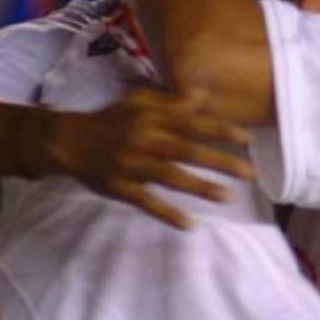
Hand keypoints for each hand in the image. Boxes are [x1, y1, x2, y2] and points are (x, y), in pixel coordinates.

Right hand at [39, 87, 253, 229]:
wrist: (69, 141)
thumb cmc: (111, 119)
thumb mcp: (139, 101)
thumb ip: (171, 100)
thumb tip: (204, 95)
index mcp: (152, 118)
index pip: (193, 123)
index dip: (221, 131)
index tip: (247, 140)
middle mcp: (145, 140)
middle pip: (188, 151)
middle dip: (221, 162)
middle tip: (250, 173)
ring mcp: (132, 165)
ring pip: (172, 177)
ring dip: (201, 188)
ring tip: (229, 197)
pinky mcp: (121, 187)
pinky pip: (147, 202)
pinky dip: (168, 214)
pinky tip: (190, 225)